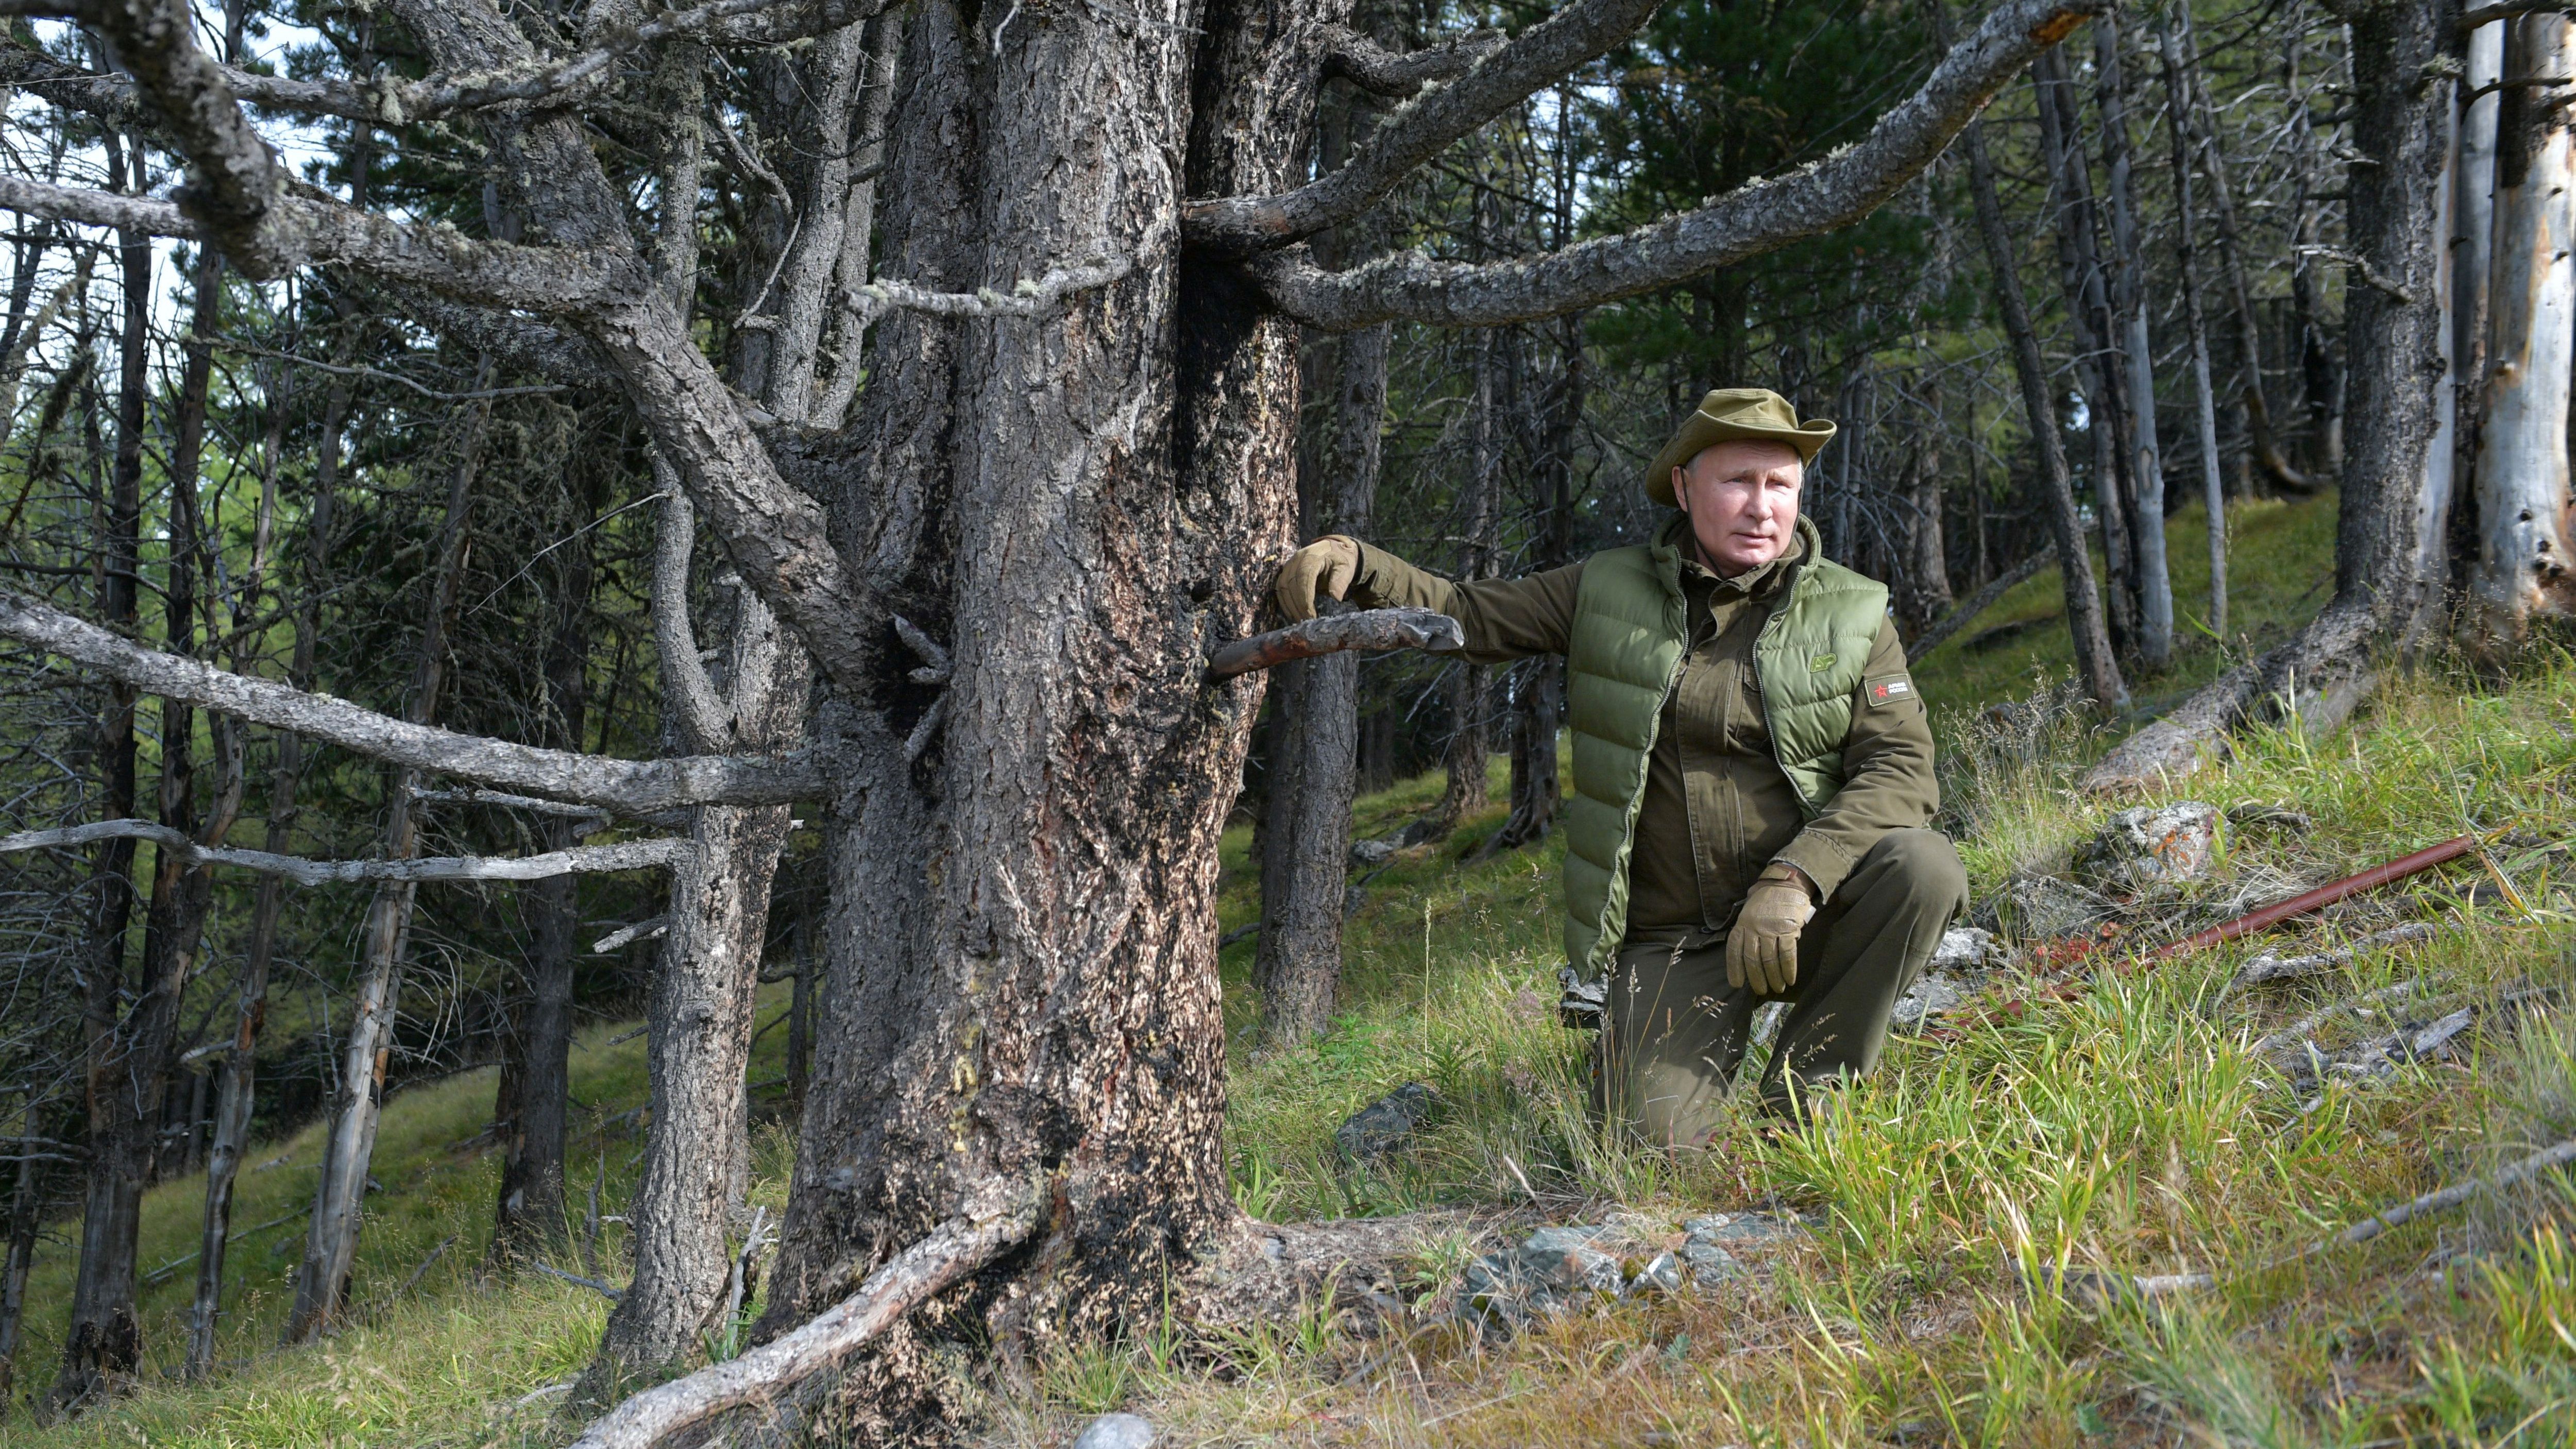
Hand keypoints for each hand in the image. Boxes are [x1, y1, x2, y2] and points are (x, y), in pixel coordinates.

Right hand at [1271, 535, 1360, 622]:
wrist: (1334, 549)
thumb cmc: (1340, 560)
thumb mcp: (1346, 567)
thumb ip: (1341, 580)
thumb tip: (1336, 597)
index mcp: (1312, 556)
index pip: (1303, 577)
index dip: (1304, 597)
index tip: (1310, 614)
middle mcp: (1296, 559)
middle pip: (1290, 584)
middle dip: (1297, 606)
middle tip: (1307, 622)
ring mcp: (1289, 565)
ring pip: (1282, 587)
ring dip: (1289, 606)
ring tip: (1300, 621)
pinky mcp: (1285, 571)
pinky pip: (1280, 588)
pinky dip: (1285, 602)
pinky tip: (1293, 614)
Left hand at [1726, 864, 1815, 995]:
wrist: (1785, 885)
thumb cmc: (1766, 904)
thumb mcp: (1749, 915)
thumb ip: (1747, 935)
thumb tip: (1747, 962)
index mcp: (1741, 925)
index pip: (1734, 951)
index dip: (1735, 969)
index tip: (1737, 984)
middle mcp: (1753, 928)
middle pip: (1752, 959)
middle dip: (1757, 978)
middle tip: (1761, 991)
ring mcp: (1770, 928)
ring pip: (1770, 960)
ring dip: (1774, 978)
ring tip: (1777, 988)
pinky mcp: (1787, 929)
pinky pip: (1787, 954)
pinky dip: (1788, 969)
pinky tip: (1790, 979)